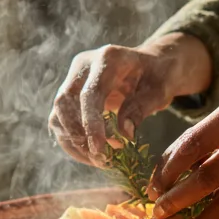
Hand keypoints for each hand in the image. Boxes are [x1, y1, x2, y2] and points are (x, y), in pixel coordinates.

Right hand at [49, 33, 212, 165]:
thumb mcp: (160, 90)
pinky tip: (93, 156)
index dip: (91, 123)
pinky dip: (74, 143)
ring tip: (100, 160)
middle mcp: (84, 66)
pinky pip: (62, 123)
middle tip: (100, 158)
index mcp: (107, 58)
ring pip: (58, 116)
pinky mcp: (70, 96)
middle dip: (78, 135)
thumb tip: (124, 134)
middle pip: (64, 102)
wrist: (152, 67)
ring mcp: (73, 80)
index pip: (89, 93)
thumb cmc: (159, 76)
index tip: (99, 149)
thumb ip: (141, 108)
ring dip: (74, 143)